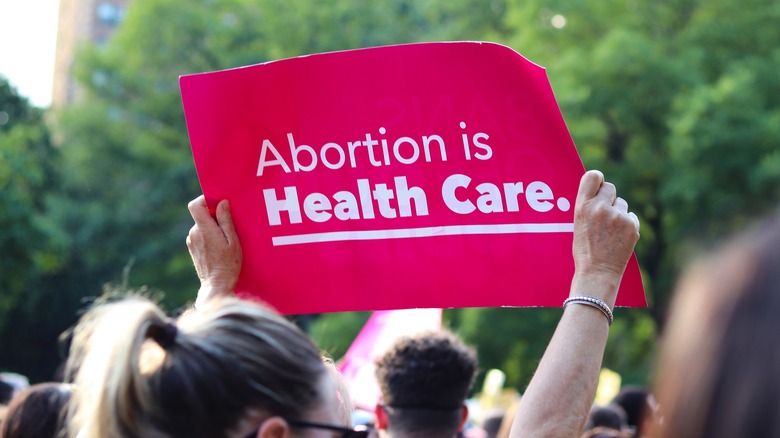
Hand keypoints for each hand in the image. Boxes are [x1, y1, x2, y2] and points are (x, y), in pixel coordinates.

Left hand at [186, 195, 241, 306]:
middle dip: (214, 216)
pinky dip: (209, 236)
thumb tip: (222, 203)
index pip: (195, 205)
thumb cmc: (228, 264)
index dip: (204, 199)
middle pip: (201, 215)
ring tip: (225, 240)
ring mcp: (191, 241)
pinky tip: (219, 247)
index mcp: (204, 230)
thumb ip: (226, 220)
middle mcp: (194, 233)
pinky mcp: (192, 248)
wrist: (216, 285)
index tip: (217, 202)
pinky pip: (200, 235)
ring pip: (202, 225)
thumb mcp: (232, 241)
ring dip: (212, 227)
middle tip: (229, 226)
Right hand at [571, 170, 639, 304]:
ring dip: (618, 212)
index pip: (593, 176)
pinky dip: (627, 224)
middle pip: (610, 187)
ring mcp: (617, 216)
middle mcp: (600, 208)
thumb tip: (601, 189)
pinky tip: (618, 237)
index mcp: (583, 206)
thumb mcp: (579, 223)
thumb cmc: (585, 249)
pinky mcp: (632, 225)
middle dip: (608, 197)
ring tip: (609, 231)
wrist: (597, 272)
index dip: (597, 180)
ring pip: (622, 203)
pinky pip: (631, 216)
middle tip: (604, 213)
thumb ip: (589, 205)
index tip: (598, 186)